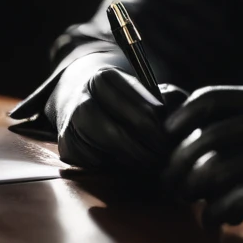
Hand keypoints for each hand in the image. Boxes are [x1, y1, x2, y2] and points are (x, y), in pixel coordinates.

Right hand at [47, 55, 187, 170]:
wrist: (87, 101)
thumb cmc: (128, 99)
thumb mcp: (149, 91)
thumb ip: (168, 98)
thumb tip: (177, 118)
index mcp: (105, 77)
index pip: (137, 109)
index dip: (157, 128)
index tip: (170, 140)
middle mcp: (83, 97)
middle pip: (116, 132)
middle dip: (143, 149)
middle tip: (162, 157)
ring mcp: (70, 121)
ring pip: (102, 148)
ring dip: (130, 159)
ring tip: (149, 162)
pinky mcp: (65, 144)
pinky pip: (90, 161)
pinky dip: (110, 165)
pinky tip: (125, 162)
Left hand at [164, 84, 242, 231]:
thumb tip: (180, 111)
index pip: (213, 99)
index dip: (180, 118)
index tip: (166, 136)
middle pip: (208, 138)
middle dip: (178, 164)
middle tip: (171, 182)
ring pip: (218, 171)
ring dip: (193, 190)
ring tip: (190, 200)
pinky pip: (238, 201)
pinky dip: (216, 214)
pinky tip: (215, 222)